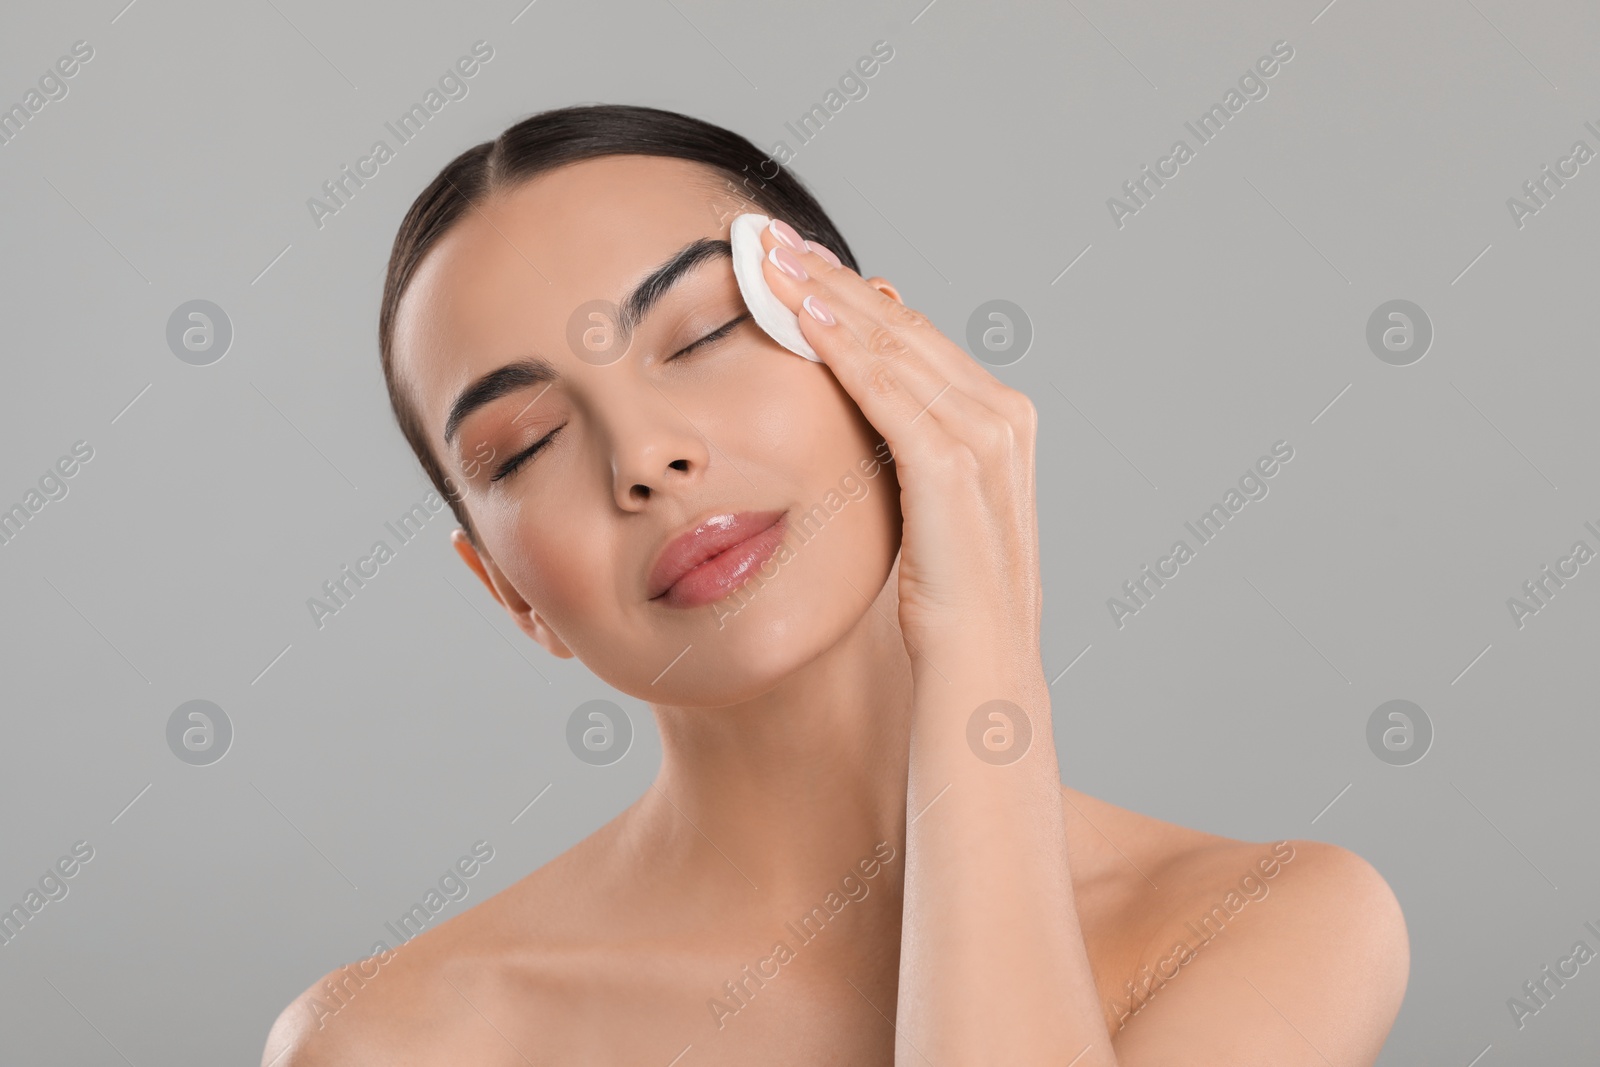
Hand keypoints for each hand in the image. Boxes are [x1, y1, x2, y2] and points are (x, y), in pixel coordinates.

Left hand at [757, 219, 1043, 667]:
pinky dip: (847, 349)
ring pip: (897, 347)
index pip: (914, 340)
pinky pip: (892, 395)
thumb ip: (902, 459)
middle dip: (831, 278)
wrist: (980, 682)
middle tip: (768, 238)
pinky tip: (802, 316)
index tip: (790, 263)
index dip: (848, 296)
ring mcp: (987, 445)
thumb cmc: (944, 612)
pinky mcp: (957, 474)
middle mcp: (1003, 422)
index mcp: (997, 425)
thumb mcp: (923, 516)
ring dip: (829, 296)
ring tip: (770, 259)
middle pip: (905, 328)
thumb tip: (853, 414)